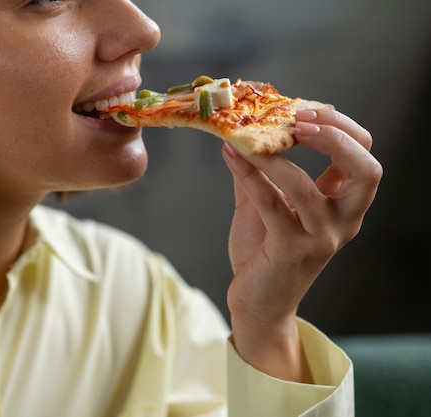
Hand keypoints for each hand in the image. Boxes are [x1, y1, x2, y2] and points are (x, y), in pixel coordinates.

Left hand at [221, 108, 381, 381]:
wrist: (257, 301)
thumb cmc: (265, 251)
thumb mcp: (268, 204)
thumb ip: (263, 170)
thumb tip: (243, 130)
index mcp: (344, 205)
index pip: (364, 157)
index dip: (341, 128)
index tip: (305, 110)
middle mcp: (343, 222)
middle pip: (366, 170)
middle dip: (336, 137)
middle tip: (299, 121)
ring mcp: (321, 238)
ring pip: (307, 188)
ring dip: (275, 157)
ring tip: (248, 137)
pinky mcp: (292, 251)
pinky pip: (271, 203)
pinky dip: (250, 174)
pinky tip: (231, 155)